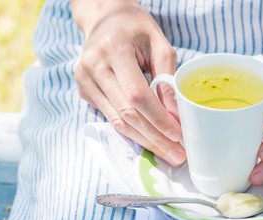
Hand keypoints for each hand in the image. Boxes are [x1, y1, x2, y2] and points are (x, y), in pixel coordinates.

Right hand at [72, 0, 185, 165]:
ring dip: (143, 140)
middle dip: (153, 138)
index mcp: (113, 49)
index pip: (136, 94)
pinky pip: (109, 117)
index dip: (158, 118)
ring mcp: (84, 81)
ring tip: (165, 153)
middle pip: (126, 113)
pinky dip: (130, 130)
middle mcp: (93, 67)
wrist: (103, 20)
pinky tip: (148, 139)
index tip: (178, 135)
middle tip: (176, 155)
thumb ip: (166, 77)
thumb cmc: (134, 27)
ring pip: (116, 120)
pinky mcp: (83, 91)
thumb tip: (174, 115)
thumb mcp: (158, 42)